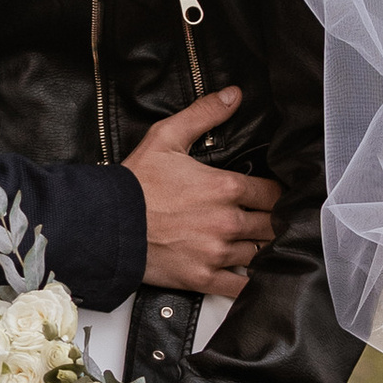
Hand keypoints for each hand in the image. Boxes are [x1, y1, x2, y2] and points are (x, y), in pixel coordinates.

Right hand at [126, 90, 278, 297]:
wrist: (106, 223)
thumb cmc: (135, 183)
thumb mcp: (167, 137)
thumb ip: (204, 114)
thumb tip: (233, 95)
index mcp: (226, 187)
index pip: (273, 193)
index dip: (276, 194)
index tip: (271, 196)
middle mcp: (227, 221)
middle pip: (272, 225)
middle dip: (272, 222)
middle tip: (267, 220)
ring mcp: (217, 252)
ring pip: (260, 253)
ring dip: (261, 248)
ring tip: (257, 243)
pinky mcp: (203, 278)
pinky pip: (241, 287)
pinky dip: (251, 282)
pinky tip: (252, 276)